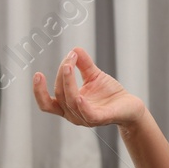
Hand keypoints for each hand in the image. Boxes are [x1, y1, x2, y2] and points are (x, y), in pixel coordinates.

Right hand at [32, 47, 146, 128]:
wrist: (130, 106)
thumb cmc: (110, 94)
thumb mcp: (94, 75)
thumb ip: (83, 64)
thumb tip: (75, 48)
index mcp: (68, 106)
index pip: (47, 103)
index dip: (39, 91)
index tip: (37, 74)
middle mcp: (74, 115)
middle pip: (60, 95)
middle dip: (62, 75)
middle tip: (70, 57)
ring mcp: (86, 118)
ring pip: (71, 102)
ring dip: (68, 82)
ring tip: (69, 65)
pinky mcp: (101, 119)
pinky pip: (88, 114)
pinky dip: (81, 105)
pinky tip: (79, 96)